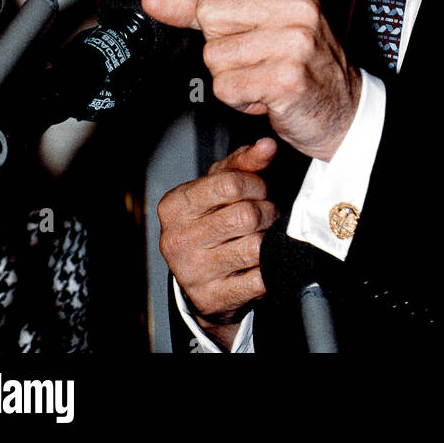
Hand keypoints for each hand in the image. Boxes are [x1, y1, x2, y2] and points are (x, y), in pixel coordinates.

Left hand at [139, 0, 360, 160]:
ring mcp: (294, 39)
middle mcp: (296, 2)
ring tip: (261, 73)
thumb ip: (206, 6)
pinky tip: (264, 94)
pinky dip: (236, 98)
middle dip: (218, 41)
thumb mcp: (260, 19)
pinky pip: (225, 87)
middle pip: (210, 11)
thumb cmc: (300, 58)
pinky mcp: (287, 77)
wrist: (344, 107)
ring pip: (213, 55)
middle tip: (253, 53)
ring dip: (227, 74)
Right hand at [158, 138, 277, 351]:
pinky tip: (259, 261)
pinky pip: (259, 278)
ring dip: (269, 239)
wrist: (200, 276)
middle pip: (245, 216)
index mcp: (174, 205)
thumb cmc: (211, 219)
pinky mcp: (211, 299)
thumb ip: (244, 162)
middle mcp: (176, 240)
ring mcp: (192, 273)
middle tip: (266, 213)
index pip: (229, 185)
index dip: (255, 184)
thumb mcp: (220, 185)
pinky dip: (268, 267)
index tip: (258, 189)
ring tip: (263, 234)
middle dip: (266, 212)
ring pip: (254, 247)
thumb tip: (267, 145)